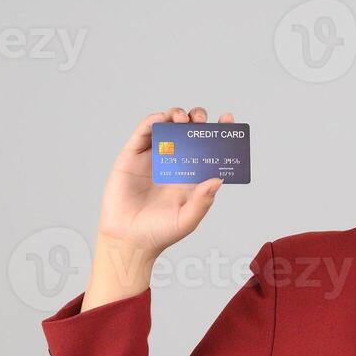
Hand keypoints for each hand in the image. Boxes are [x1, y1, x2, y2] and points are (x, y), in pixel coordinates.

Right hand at [82, 106, 231, 310]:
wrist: (128, 240)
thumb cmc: (159, 233)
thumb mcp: (187, 220)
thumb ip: (203, 202)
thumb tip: (218, 179)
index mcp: (191, 175)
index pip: (209, 148)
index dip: (219, 132)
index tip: (228, 119)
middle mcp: (174, 163)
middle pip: (189, 131)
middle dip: (197, 119)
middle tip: (201, 120)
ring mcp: (153, 158)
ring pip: (168, 126)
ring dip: (176, 115)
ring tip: (182, 119)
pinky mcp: (132, 156)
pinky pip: (143, 133)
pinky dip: (153, 121)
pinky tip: (161, 119)